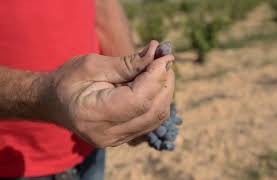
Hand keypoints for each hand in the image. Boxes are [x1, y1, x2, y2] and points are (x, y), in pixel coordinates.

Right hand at [43, 41, 174, 147]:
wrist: (54, 103)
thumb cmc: (68, 80)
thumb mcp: (92, 65)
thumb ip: (126, 63)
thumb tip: (155, 53)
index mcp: (92, 114)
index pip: (139, 100)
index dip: (156, 77)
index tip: (164, 56)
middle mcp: (107, 134)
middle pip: (153, 111)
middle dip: (164, 82)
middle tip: (163, 60)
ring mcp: (116, 140)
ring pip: (157, 117)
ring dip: (164, 91)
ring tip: (158, 71)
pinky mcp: (123, 139)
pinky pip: (151, 121)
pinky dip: (158, 101)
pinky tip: (151, 85)